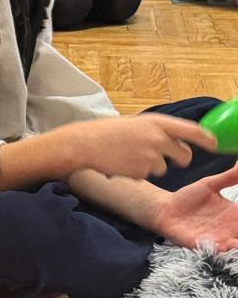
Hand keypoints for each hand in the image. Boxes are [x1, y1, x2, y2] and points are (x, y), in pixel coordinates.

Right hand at [62, 114, 215, 179]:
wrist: (82, 144)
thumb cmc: (104, 132)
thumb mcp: (134, 124)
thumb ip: (156, 130)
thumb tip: (175, 140)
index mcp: (157, 122)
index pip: (193, 130)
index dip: (207, 139)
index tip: (215, 144)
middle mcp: (158, 137)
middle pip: (184, 154)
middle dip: (182, 160)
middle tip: (175, 161)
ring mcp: (151, 155)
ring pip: (163, 167)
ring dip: (151, 166)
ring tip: (128, 157)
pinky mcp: (142, 171)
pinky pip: (146, 175)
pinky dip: (136, 172)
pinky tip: (121, 164)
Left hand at [154, 165, 237, 250]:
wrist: (164, 209)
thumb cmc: (189, 198)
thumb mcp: (211, 185)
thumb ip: (231, 176)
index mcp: (236, 215)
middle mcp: (231, 229)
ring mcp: (219, 238)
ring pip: (237, 245)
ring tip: (237, 239)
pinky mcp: (203, 244)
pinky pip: (219, 250)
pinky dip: (226, 248)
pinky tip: (229, 244)